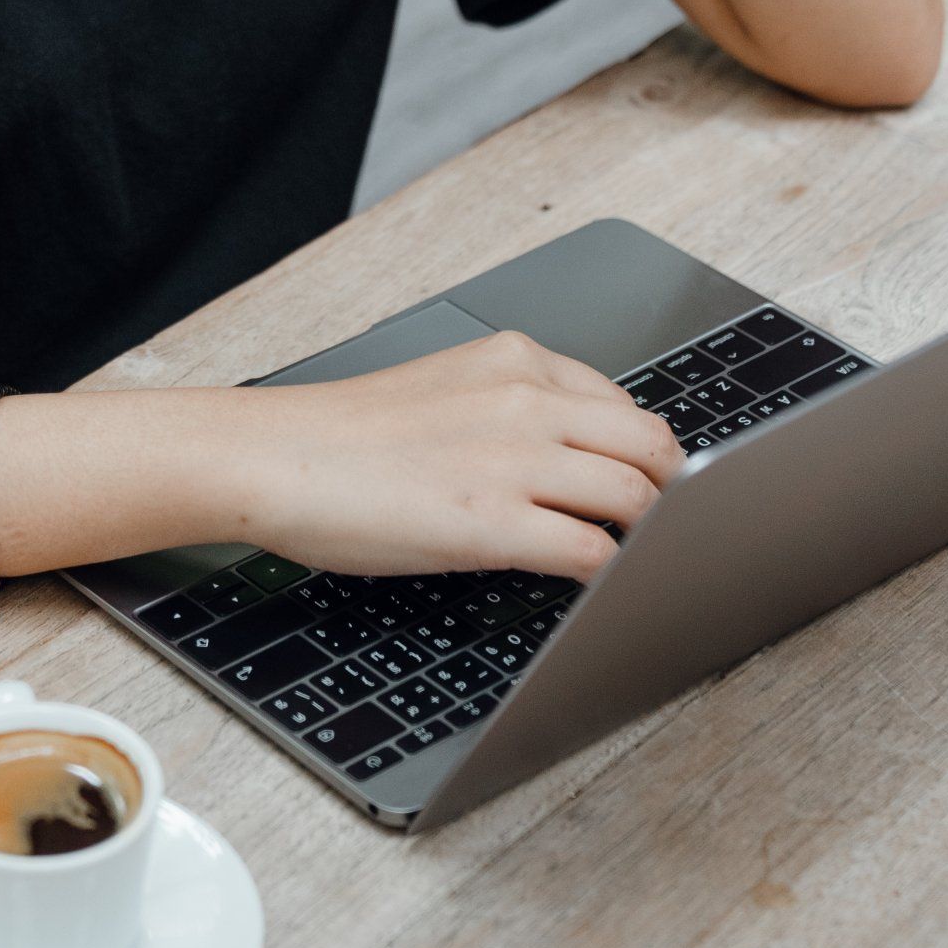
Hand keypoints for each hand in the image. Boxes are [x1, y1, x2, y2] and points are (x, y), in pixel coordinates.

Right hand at [231, 330, 685, 581]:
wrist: (276, 456)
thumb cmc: (344, 435)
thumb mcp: (445, 388)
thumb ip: (513, 407)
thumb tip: (569, 453)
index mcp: (515, 359)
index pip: (624, 403)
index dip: (645, 454)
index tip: (650, 484)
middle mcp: (526, 399)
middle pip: (652, 444)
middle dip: (670, 491)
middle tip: (664, 527)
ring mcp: (515, 459)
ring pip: (637, 496)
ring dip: (651, 535)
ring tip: (642, 562)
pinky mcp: (494, 522)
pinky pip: (593, 552)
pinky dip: (613, 575)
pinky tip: (600, 588)